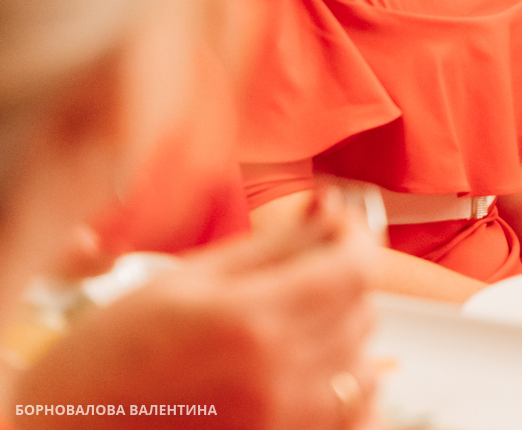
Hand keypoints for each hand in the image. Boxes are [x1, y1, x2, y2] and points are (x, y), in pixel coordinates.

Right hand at [17, 204, 378, 427]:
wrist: (64, 429)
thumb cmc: (107, 358)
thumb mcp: (182, 280)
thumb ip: (270, 245)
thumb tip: (329, 208)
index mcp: (249, 319)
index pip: (355, 267)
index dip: (356, 238)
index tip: (340, 228)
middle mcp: (275, 373)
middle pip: (361, 308)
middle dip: (339, 279)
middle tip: (299, 272)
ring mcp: (283, 417)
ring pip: (362, 357)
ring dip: (341, 332)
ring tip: (292, 325)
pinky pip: (352, 410)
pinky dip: (344, 383)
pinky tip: (307, 368)